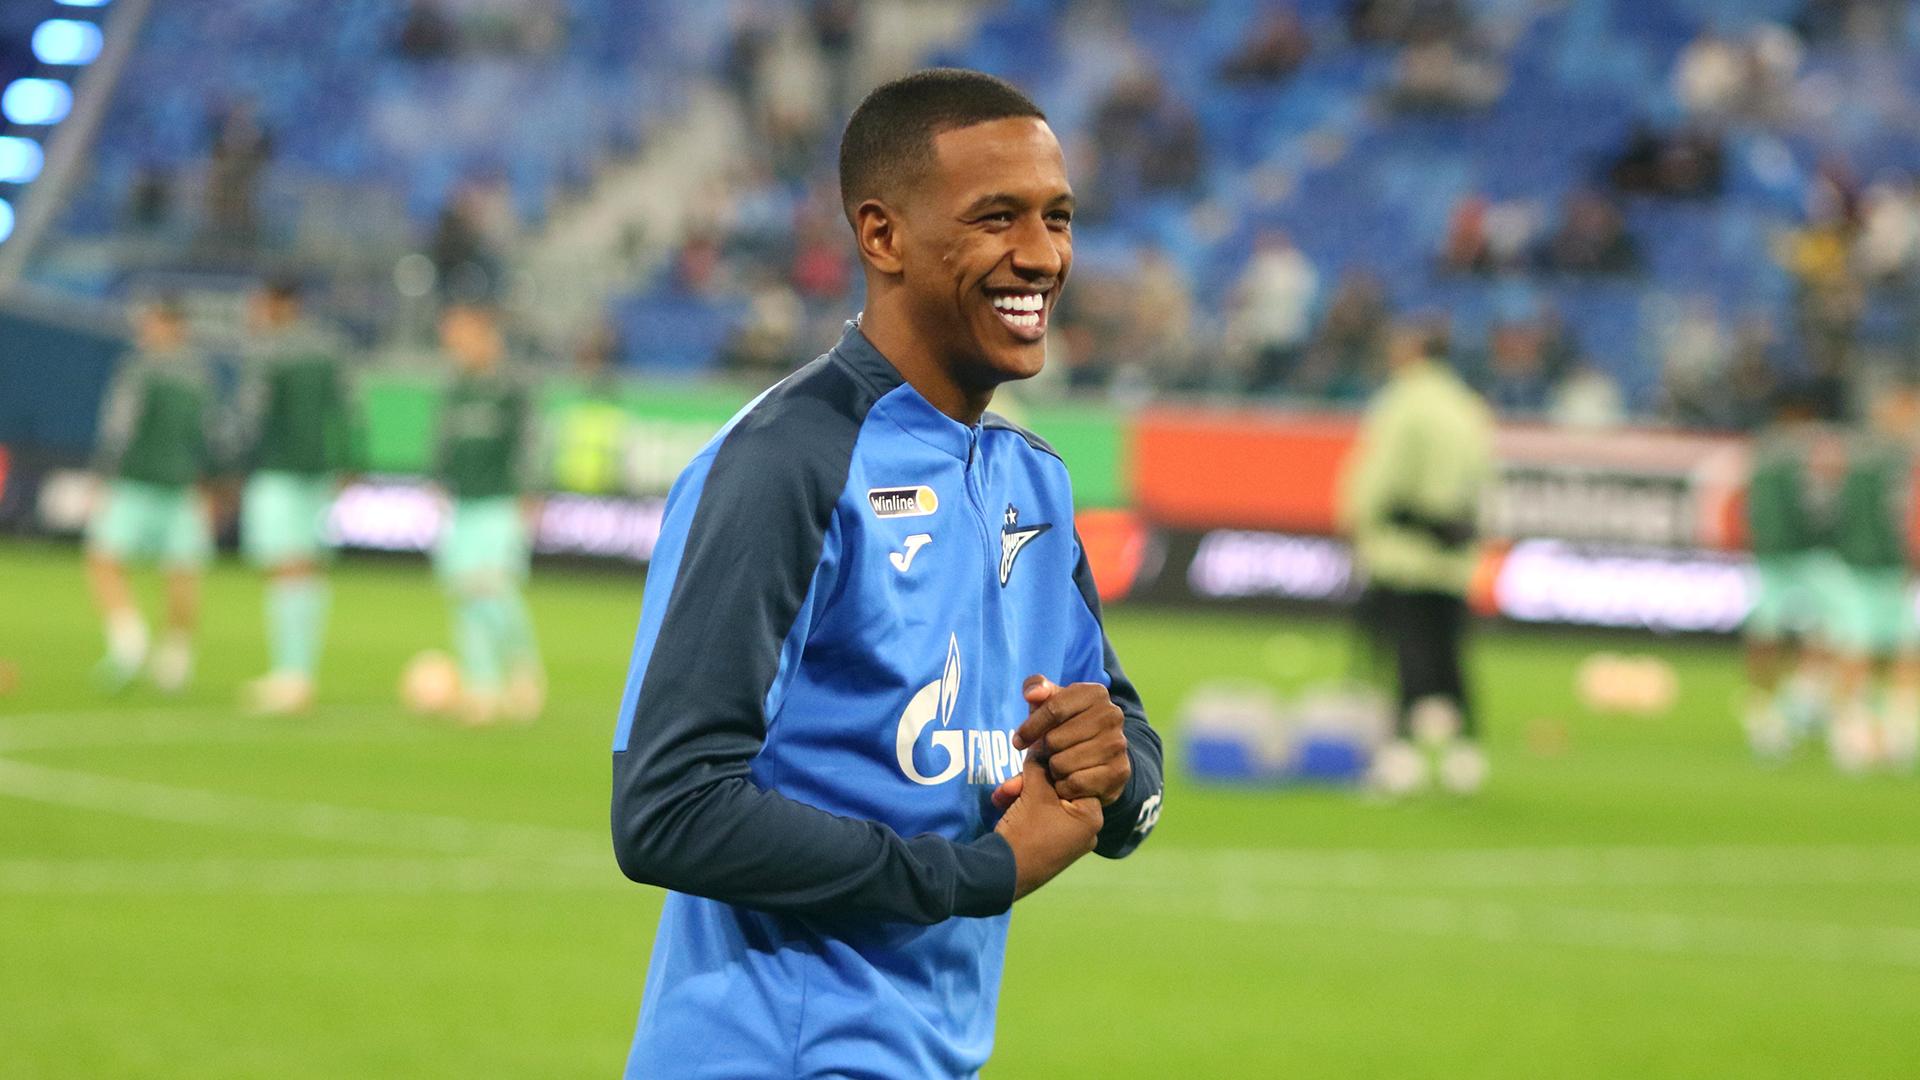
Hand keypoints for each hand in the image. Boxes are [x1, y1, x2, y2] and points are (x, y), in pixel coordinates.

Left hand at [992, 677, 1130, 809]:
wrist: (1102, 757)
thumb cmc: (1067, 726)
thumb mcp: (1052, 703)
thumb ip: (1037, 689)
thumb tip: (1031, 694)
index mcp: (1095, 693)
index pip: (1053, 709)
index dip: (1030, 727)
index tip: (1018, 741)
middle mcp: (1112, 715)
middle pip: (1055, 739)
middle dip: (1043, 750)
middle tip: (1047, 754)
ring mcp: (1118, 744)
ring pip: (1062, 763)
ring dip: (1053, 770)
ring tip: (1059, 766)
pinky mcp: (1119, 771)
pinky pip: (1075, 783)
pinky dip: (1065, 786)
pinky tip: (1068, 781)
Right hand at [993, 748, 1100, 900]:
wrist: (1000, 874)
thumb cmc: (1026, 831)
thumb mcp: (1034, 791)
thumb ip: (1039, 765)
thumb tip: (1041, 745)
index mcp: (1092, 816)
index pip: (1076, 777)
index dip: (1051, 767)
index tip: (1032, 763)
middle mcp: (1087, 831)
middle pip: (1059, 790)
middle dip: (1030, 783)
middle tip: (1009, 785)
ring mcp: (1070, 842)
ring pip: (1046, 804)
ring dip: (1022, 796)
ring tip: (1001, 796)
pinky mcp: (1052, 849)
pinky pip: (1041, 820)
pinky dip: (1022, 810)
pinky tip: (1002, 805)